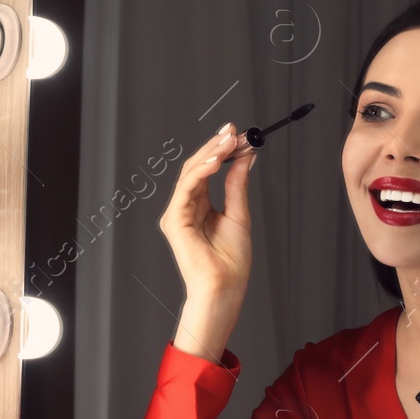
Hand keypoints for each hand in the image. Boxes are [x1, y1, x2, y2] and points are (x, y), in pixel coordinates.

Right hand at [157, 122, 256, 300]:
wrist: (226, 286)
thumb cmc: (231, 261)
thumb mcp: (239, 214)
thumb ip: (237, 184)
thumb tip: (245, 157)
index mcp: (200, 205)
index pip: (208, 170)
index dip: (222, 150)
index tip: (240, 135)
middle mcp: (186, 207)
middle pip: (197, 167)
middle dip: (216, 147)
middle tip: (234, 132)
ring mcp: (178, 213)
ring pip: (190, 173)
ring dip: (211, 154)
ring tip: (230, 141)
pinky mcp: (174, 220)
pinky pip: (186, 188)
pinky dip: (201, 171)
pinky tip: (216, 159)